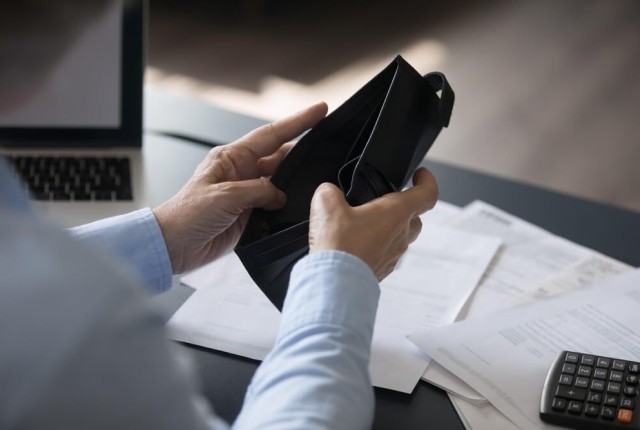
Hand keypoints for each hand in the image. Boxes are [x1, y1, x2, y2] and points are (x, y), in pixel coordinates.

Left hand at [153, 102, 327, 273]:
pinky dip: (285, 207)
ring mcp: (245, 195)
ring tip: (313, 182)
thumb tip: (280, 195)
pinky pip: (274, 207)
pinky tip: (296, 208)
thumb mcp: (226, 195)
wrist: (173, 245)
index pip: (271, 135)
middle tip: (326, 147)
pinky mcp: (248, 216)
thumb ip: (259, 191)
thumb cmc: (186, 214)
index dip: (297, 122)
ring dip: (293, 185)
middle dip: (301, 153)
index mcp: (231, 158)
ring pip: (279, 183)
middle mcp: (240, 173)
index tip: (319, 111)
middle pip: (279, 157)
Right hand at [308, 168, 437, 279]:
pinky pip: (386, 254)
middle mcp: (401, 235)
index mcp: (396, 213)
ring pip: (400, 238)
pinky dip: (376, 247)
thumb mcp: (326, 203)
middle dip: (405, 208)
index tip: (420, 175)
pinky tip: (355, 245)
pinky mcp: (381, 271)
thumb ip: (330, 191)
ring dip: (388, 230)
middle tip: (386, 203)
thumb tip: (329, 193)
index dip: (427, 181)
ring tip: (365, 225)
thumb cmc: (339, 245)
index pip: (428, 194)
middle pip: (415, 218)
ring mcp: (393, 256)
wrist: (335, 283)